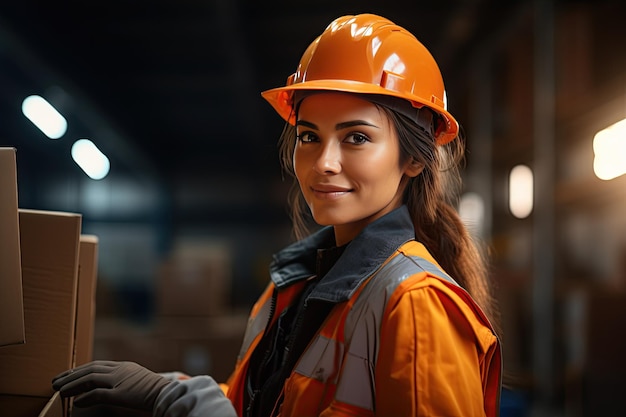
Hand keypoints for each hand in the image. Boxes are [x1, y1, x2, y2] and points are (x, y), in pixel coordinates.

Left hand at [52, 360, 169, 409]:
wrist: (168, 394)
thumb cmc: (153, 392)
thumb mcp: (134, 383)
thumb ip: (118, 383)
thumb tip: (98, 391)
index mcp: (124, 366)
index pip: (96, 365)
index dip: (79, 370)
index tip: (67, 375)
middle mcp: (121, 370)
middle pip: (90, 368)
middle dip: (71, 374)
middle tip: (55, 381)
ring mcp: (121, 380)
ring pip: (91, 378)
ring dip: (72, 384)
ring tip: (59, 390)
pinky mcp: (122, 393)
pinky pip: (98, 393)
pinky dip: (85, 396)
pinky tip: (75, 401)